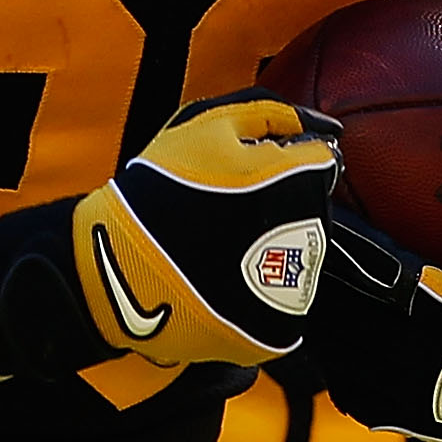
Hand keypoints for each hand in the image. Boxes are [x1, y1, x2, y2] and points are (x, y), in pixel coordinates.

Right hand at [0, 93, 341, 377]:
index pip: (320, 160)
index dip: (285, 157)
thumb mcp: (207, 125)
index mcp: (298, 180)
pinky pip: (284, 299)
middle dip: (282, 200)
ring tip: (221, 242)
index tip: (252, 165)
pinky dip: (262, 288)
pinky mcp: (281, 326)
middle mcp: (311, 233)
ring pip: (301, 253)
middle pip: (312, 207)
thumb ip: (264, 114)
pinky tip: (224, 275)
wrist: (120, 269)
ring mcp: (298, 286)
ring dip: (274, 243)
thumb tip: (311, 125)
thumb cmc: (161, 188)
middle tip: (228, 206)